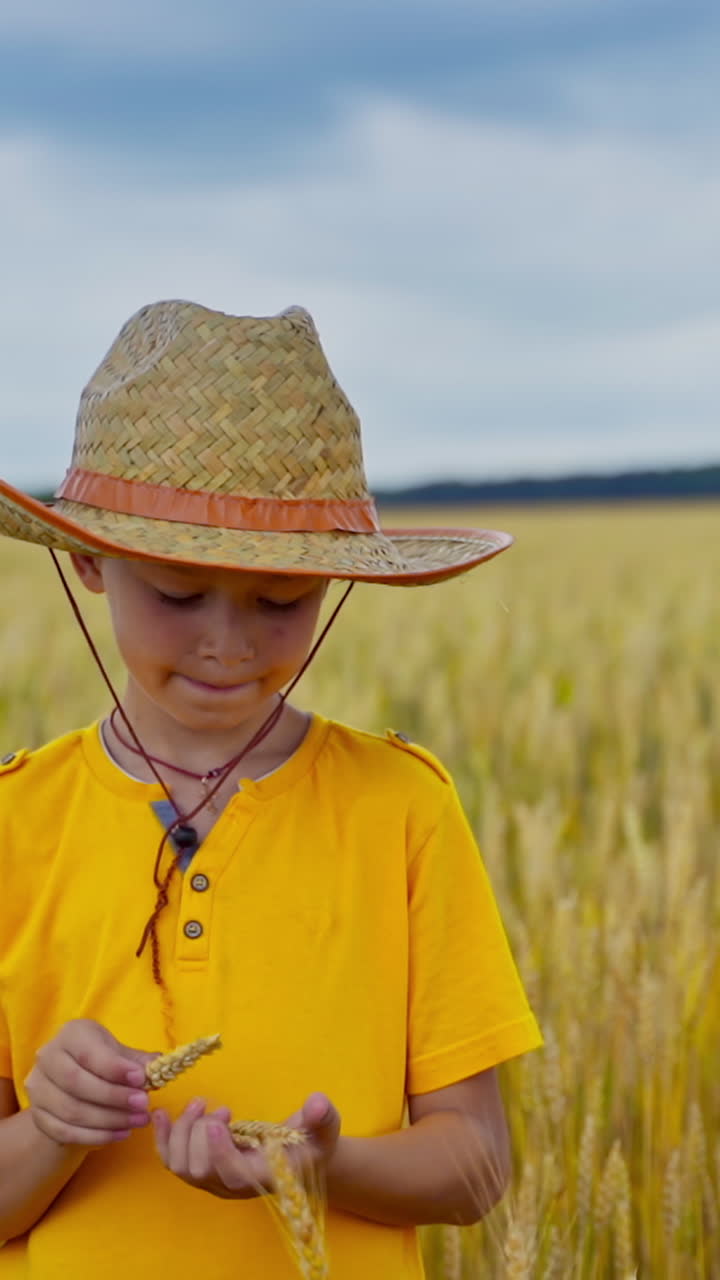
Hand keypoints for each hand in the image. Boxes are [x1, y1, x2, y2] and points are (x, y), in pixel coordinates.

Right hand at [25, 1018, 160, 1148]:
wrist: (71, 1084)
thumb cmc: (102, 1062)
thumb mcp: (120, 1054)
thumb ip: (138, 1060)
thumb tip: (159, 1066)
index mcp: (71, 1034)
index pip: (88, 1053)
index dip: (115, 1068)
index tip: (142, 1079)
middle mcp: (48, 1057)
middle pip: (76, 1083)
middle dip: (114, 1097)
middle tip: (143, 1105)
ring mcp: (39, 1088)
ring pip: (72, 1111)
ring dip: (109, 1120)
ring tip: (138, 1121)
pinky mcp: (38, 1115)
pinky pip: (65, 1132)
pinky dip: (96, 1136)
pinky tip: (121, 1134)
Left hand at [152, 1092, 340, 1199]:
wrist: (299, 1158)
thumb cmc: (312, 1143)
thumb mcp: (325, 1128)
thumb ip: (323, 1116)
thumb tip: (318, 1103)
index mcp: (264, 1177)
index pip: (234, 1176)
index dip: (220, 1153)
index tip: (218, 1121)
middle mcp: (235, 1186)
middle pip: (200, 1170)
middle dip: (199, 1132)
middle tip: (218, 1107)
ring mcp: (216, 1182)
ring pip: (181, 1167)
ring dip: (183, 1131)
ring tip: (201, 1104)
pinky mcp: (203, 1171)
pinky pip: (172, 1162)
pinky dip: (163, 1139)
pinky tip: (162, 1115)